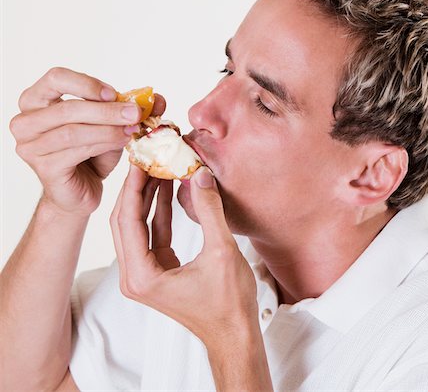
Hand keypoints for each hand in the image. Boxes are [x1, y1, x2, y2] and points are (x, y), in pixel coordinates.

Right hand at [9, 67, 165, 215]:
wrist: (82, 191)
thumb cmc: (91, 155)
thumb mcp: (111, 126)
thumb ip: (130, 109)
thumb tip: (158, 98)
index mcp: (36, 101)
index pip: (56, 78)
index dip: (87, 83)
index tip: (114, 94)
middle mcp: (25, 121)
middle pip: (67, 108)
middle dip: (106, 110)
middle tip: (135, 113)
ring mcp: (30, 146)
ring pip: (73, 131)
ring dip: (107, 129)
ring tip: (132, 130)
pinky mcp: (43, 168)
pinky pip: (75, 151)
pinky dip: (102, 144)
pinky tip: (121, 142)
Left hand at [110, 165, 258, 345]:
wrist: (234, 334)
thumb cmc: (228, 304)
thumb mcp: (221, 252)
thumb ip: (209, 210)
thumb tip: (200, 176)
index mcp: (142, 276)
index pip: (127, 220)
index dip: (134, 187)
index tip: (140, 160)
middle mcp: (135, 276)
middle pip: (125, 221)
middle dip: (136, 188)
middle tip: (146, 160)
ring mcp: (144, 273)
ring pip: (136, 226)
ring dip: (147, 197)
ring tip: (157, 168)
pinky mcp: (156, 269)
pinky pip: (151, 233)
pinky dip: (159, 211)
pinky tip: (167, 190)